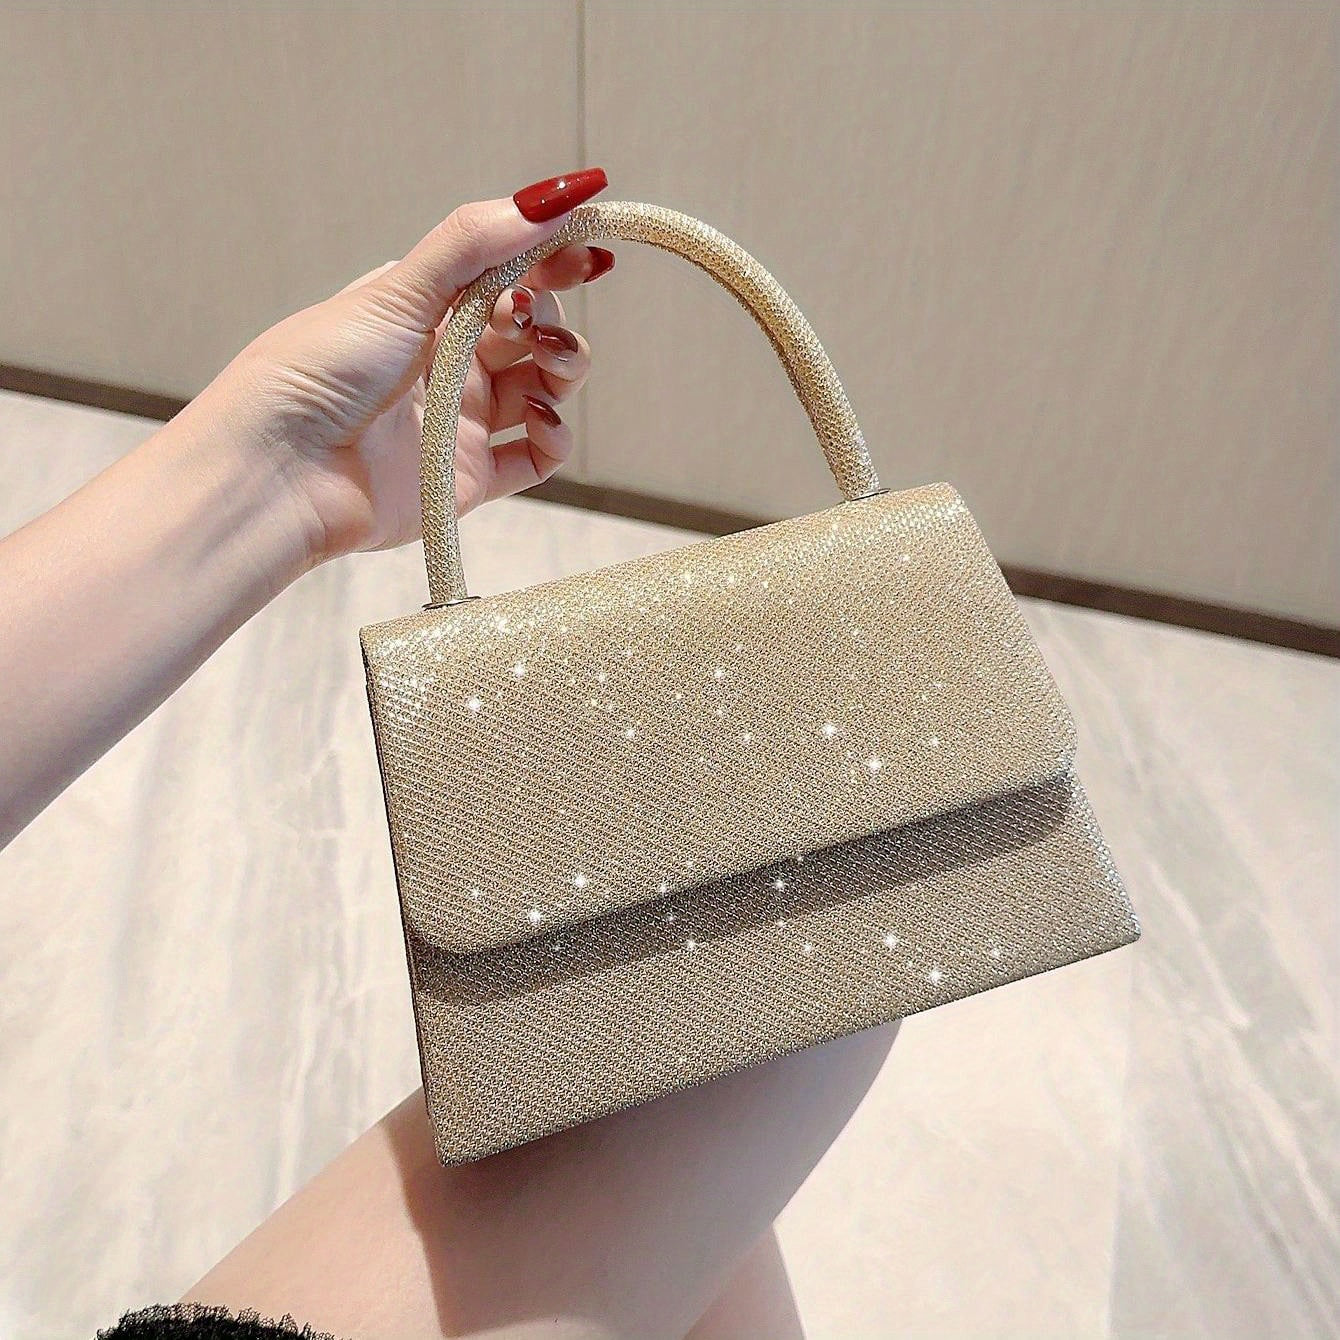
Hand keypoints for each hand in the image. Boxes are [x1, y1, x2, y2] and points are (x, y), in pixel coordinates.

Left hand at [178, 169, 611, 566]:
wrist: (281, 471)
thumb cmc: (318, 371)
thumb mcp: (397, 289)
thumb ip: (474, 241)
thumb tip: (557, 195)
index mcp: (424, 309)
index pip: (508, 275)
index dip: (551, 261)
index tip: (589, 253)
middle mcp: (446, 362)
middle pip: (534, 333)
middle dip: (553, 320)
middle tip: (534, 324)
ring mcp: (460, 423)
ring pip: (544, 390)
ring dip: (563, 371)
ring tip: (547, 368)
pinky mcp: (469, 479)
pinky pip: (536, 457)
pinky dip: (554, 436)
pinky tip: (541, 420)